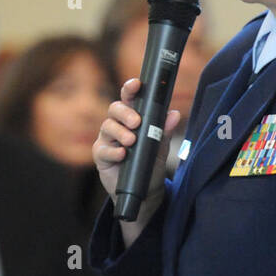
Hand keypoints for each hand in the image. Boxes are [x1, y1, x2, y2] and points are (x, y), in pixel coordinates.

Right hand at [93, 78, 181, 198]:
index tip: (136, 84)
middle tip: (137, 122)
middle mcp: (117, 125)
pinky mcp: (101, 156)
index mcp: (132, 118)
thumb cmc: (151, 165)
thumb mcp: (161, 148)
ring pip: (107, 126)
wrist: (145, 191)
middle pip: (114, 109)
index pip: (129, 99)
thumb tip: (174, 114)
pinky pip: (103, 149)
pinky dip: (114, 151)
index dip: (130, 89)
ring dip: (120, 132)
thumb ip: (165, 131)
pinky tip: (122, 155)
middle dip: (125, 113)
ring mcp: (107, 140)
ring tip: (131, 141)